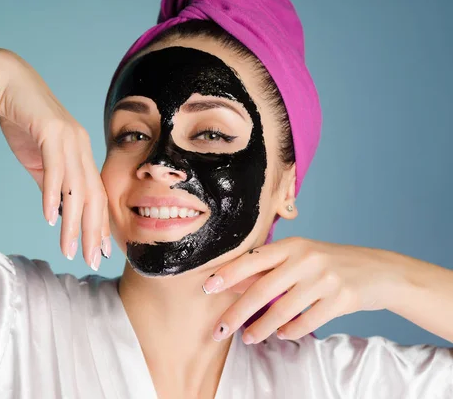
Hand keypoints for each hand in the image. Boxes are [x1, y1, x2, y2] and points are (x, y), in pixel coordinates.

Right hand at [0, 49, 109, 269]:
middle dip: (93, 231)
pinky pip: (55, 168)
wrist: (5, 83)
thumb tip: (58, 211)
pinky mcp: (51, 131)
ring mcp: (69, 138)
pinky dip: (53, 195)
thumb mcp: (39, 160)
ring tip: (69, 249)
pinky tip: (51, 218)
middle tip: (92, 259)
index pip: (96, 195)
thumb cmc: (23, 121)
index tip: (99, 250)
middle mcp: (81, 147)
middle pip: (94, 196)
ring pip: (77, 188)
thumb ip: (50, 184)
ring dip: (73, 222)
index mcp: (82, 154)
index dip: (99, 224)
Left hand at [203, 237, 399, 342]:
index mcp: (292, 245)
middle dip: (236, 313)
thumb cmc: (328, 263)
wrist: (377, 271)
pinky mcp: (340, 299)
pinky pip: (306, 322)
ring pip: (282, 311)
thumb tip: (230, 283)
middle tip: (218, 330)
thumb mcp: (299, 257)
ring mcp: (324, 279)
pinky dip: (290, 331)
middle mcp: (306, 259)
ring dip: (261, 329)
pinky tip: (281, 334)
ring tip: (247, 338)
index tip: (206, 288)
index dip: (227, 274)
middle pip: (261, 290)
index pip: (252, 259)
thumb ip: (267, 268)